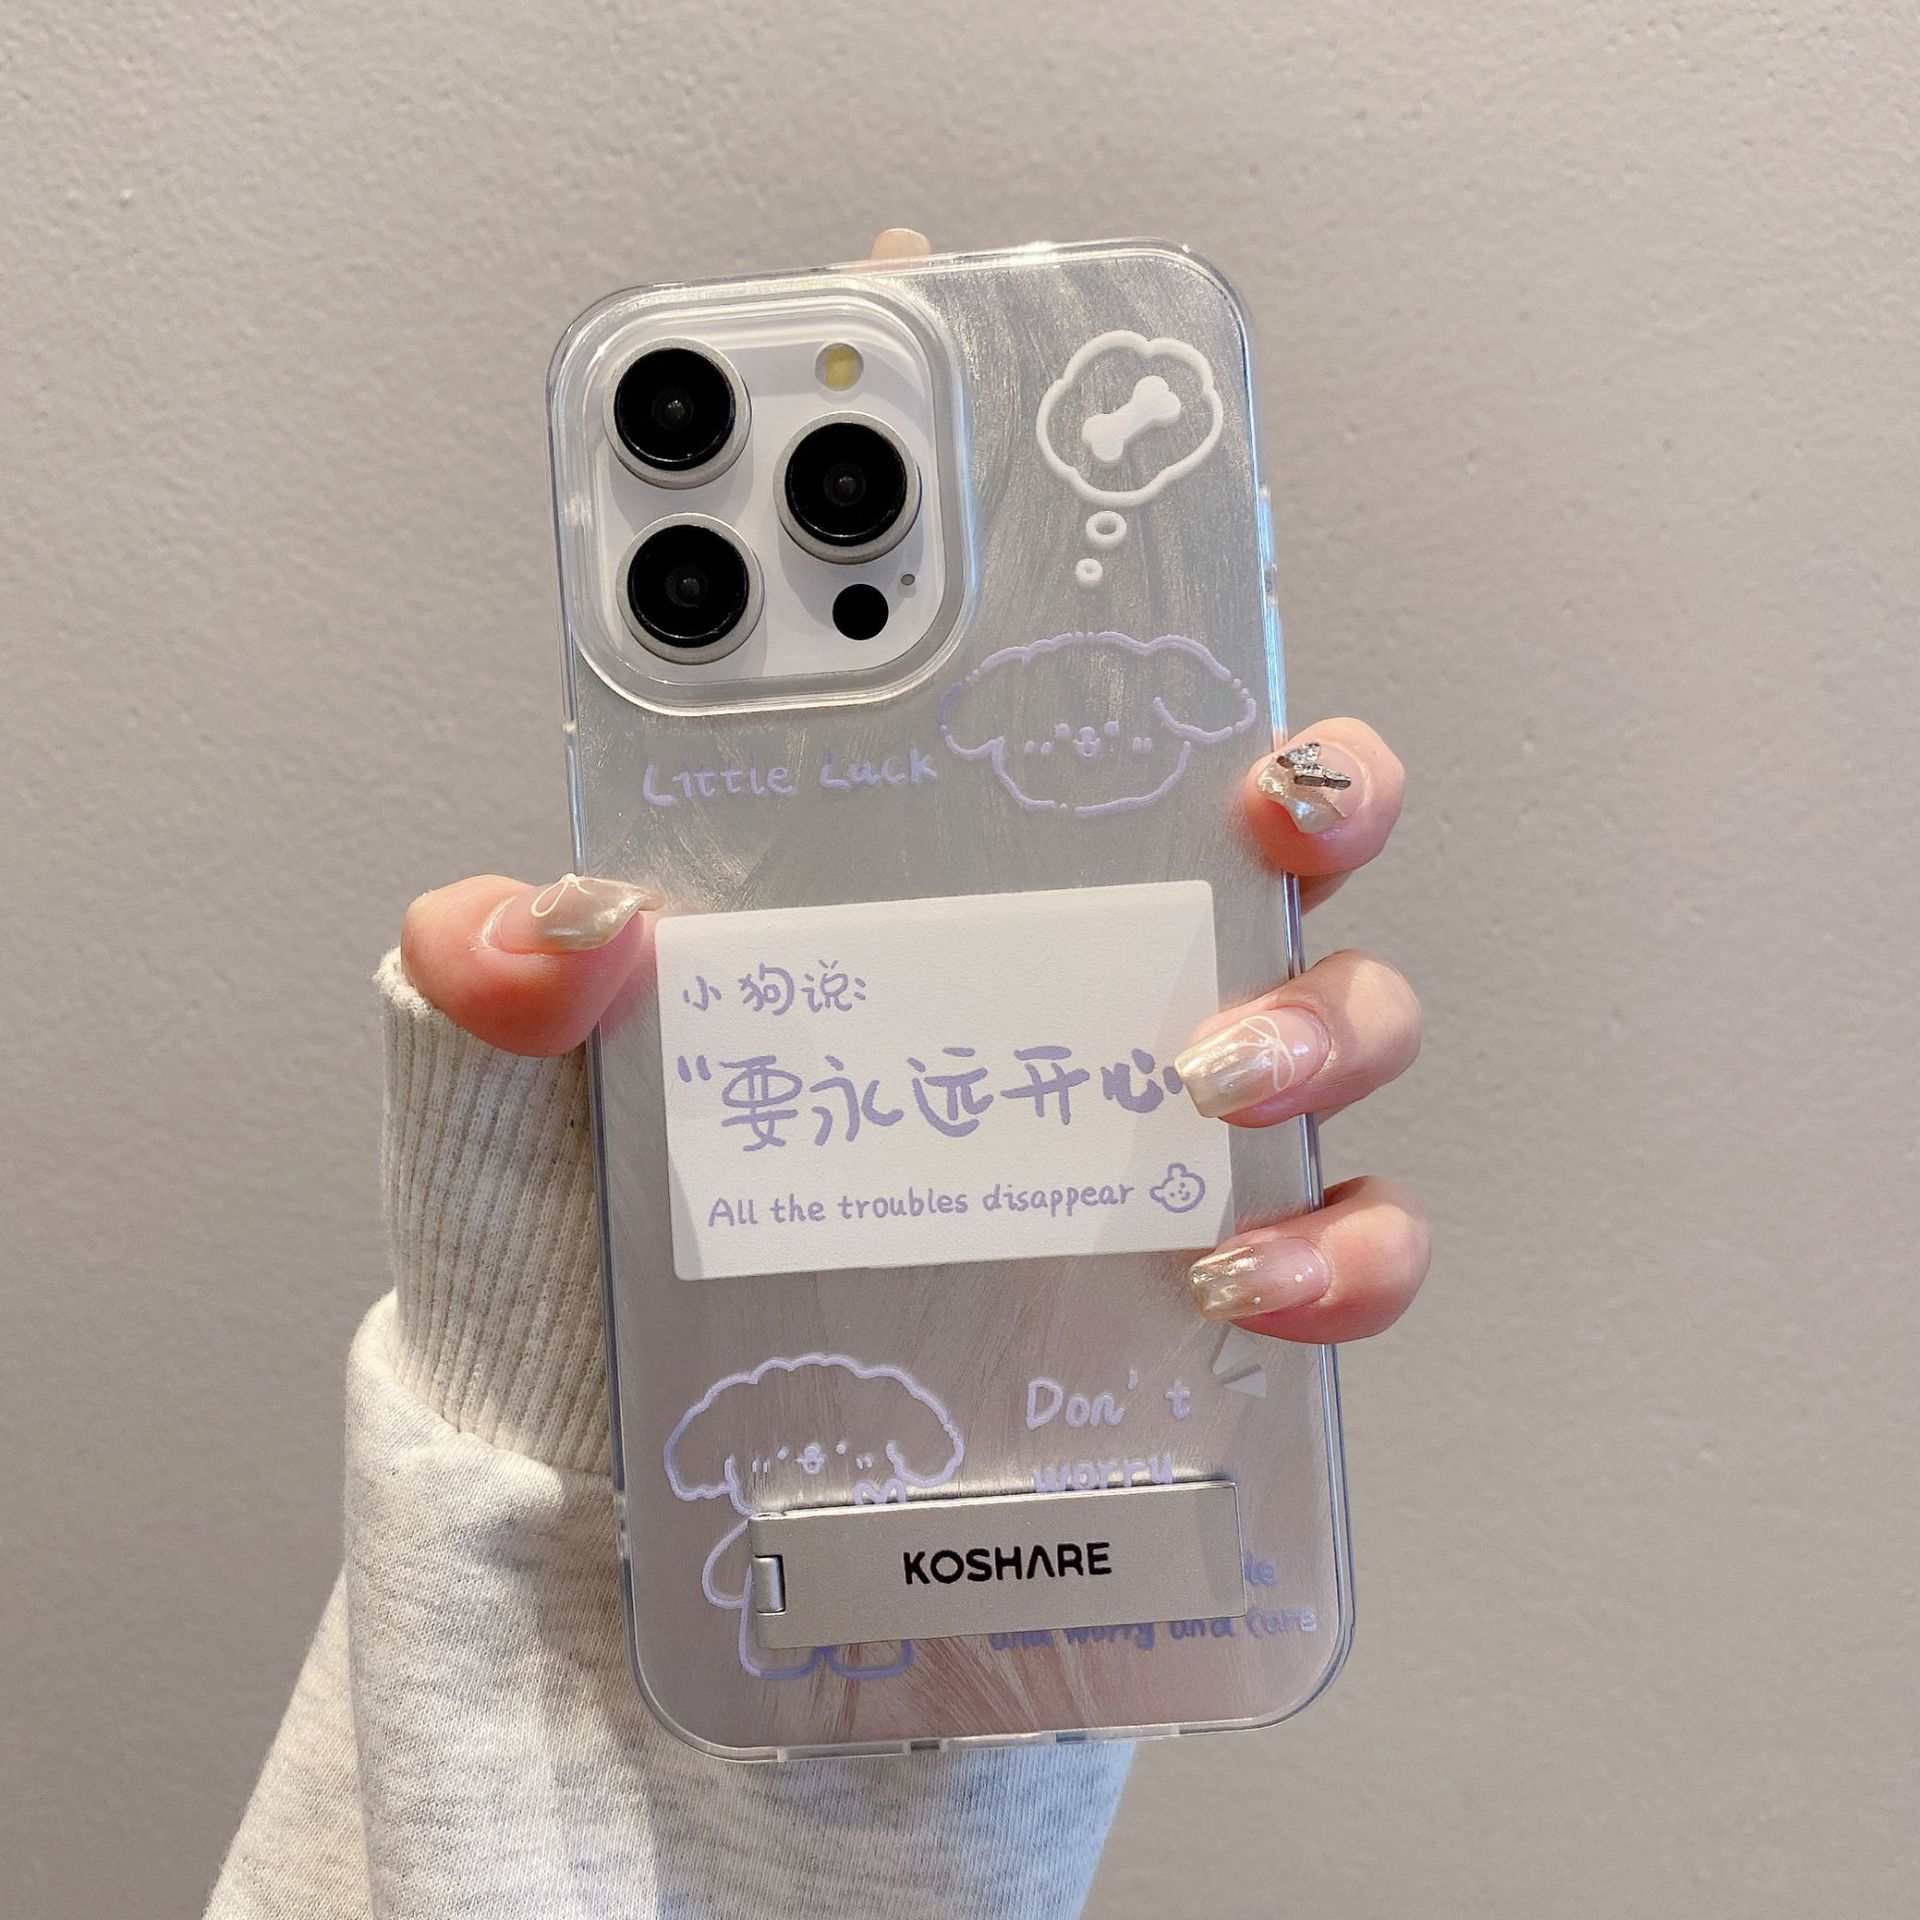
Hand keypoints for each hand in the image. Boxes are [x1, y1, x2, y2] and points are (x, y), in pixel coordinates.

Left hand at [402, 231, 1425, 1348]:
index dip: (1071, 543)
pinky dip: (1335, 1255)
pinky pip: (1342, 1244)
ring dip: (1324, 1020)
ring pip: (1349, 1011)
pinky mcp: (1205, 1270)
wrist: (644, 1442)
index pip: (1043, 681)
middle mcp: (1087, 967)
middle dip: (1315, 775)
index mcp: (943, 871)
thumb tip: (538, 922)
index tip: (1071, 456)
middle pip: (1279, 823)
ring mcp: (1161, 1113)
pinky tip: (1234, 1278)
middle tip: (1257, 784)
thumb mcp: (534, 1077)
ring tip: (1201, 1074)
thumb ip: (505, 982)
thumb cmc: (612, 1225)